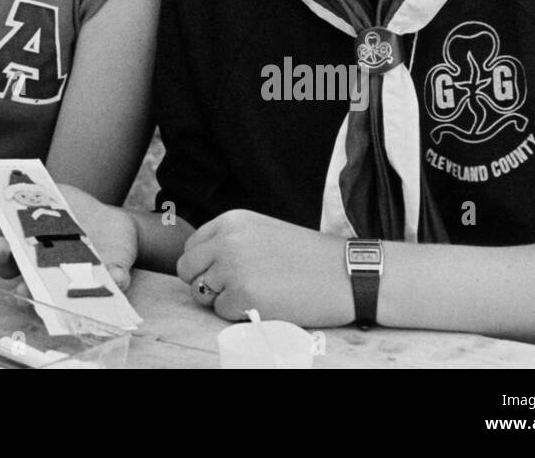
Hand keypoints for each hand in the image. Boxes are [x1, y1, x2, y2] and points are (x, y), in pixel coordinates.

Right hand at [0, 180, 138, 291]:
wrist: (110, 223)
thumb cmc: (66, 215)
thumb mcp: (33, 196)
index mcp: (29, 256)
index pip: (8, 265)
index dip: (1, 258)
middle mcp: (51, 275)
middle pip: (31, 287)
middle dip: (26, 283)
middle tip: (31, 276)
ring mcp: (81, 279)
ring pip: (69, 296)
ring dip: (66, 295)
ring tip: (64, 288)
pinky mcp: (112, 279)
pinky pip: (113, 286)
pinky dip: (114, 282)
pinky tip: (115, 276)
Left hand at [177, 209, 352, 325]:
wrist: (347, 273)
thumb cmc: (309, 257)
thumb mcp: (263, 231)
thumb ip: (231, 241)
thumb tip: (202, 264)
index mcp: (231, 221)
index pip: (191, 247)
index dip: (204, 266)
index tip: (223, 275)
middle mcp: (226, 240)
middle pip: (188, 270)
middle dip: (205, 284)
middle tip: (233, 291)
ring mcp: (232, 267)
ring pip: (203, 294)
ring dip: (224, 300)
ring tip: (257, 294)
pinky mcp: (243, 295)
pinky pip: (222, 313)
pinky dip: (240, 314)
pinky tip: (267, 304)